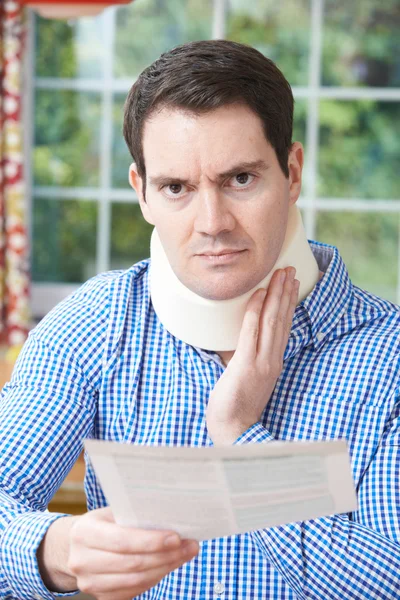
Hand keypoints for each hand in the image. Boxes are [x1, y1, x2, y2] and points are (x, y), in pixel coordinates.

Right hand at [67, 507, 198, 599]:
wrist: (75, 547)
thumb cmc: (102, 524)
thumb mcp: (112, 512)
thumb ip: (134, 514)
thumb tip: (172, 517)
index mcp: (84, 533)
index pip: (122, 541)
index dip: (151, 541)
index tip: (176, 537)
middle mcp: (82, 561)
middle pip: (132, 563)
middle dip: (166, 555)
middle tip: (189, 546)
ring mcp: (89, 583)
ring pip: (136, 581)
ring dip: (165, 568)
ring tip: (184, 554)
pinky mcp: (101, 597)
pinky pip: (134, 591)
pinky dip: (155, 578)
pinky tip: (169, 565)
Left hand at [206, 267, 298, 444]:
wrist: (233, 430)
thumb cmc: (235, 404)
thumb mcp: (244, 375)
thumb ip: (243, 355)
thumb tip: (231, 336)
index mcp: (274, 361)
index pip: (284, 326)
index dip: (289, 303)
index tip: (292, 283)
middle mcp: (272, 359)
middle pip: (282, 319)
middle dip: (286, 291)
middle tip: (289, 269)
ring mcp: (261, 362)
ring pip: (272, 321)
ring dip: (276, 295)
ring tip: (280, 274)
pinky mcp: (246, 365)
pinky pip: (251, 333)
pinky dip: (255, 311)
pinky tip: (258, 294)